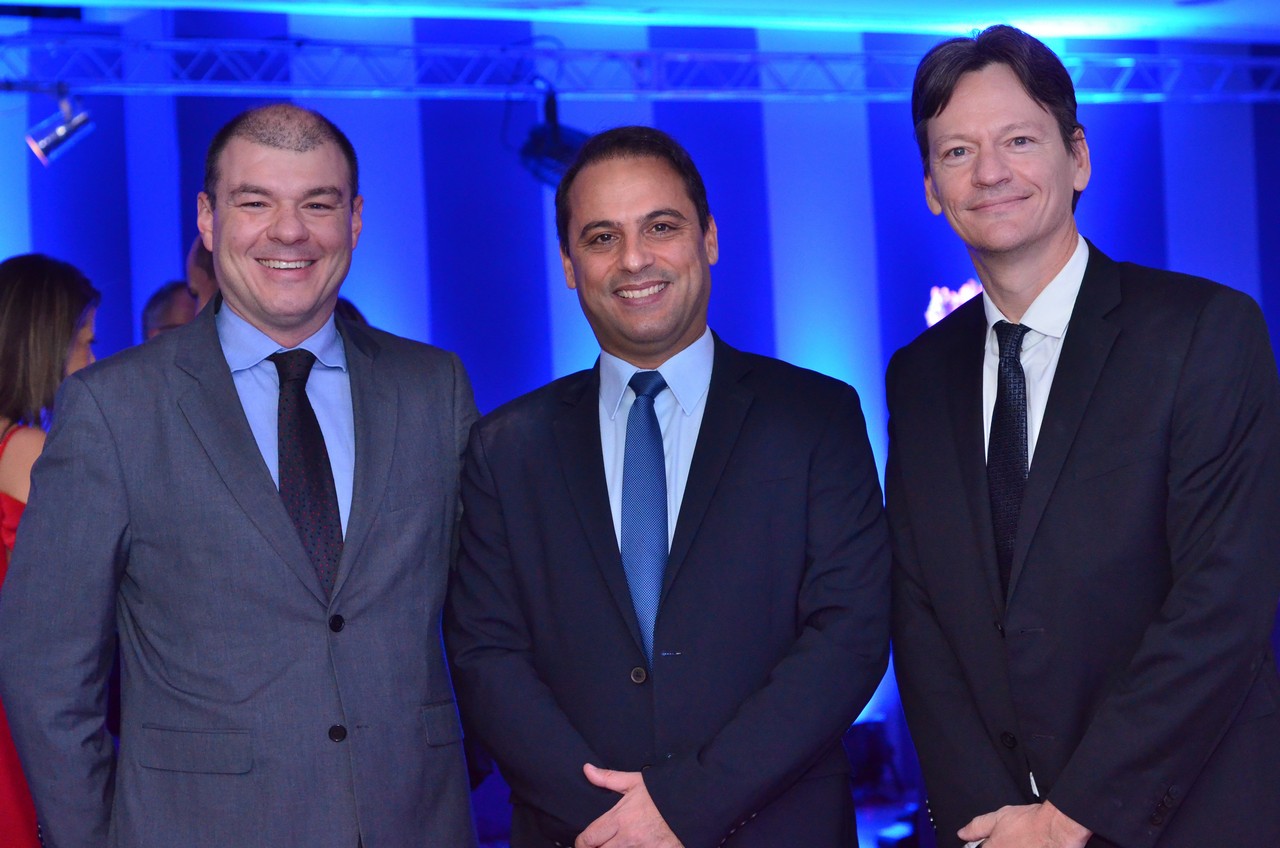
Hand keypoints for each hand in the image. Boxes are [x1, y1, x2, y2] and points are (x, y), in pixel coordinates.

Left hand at [574, 764, 683, 847]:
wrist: (693, 804)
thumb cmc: (663, 794)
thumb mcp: (635, 782)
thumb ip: (608, 778)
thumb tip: (587, 769)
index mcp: (619, 819)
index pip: (589, 838)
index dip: (582, 843)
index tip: (583, 843)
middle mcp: (627, 839)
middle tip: (599, 844)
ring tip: (617, 845)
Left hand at [958, 801, 1090, 847]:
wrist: (1057, 828)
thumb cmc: (1030, 822)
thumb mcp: (998, 817)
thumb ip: (977, 827)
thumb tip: (962, 834)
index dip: (986, 846)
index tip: (990, 843)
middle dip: (1002, 845)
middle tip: (1013, 840)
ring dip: (1014, 847)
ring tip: (1022, 843)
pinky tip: (1028, 846)